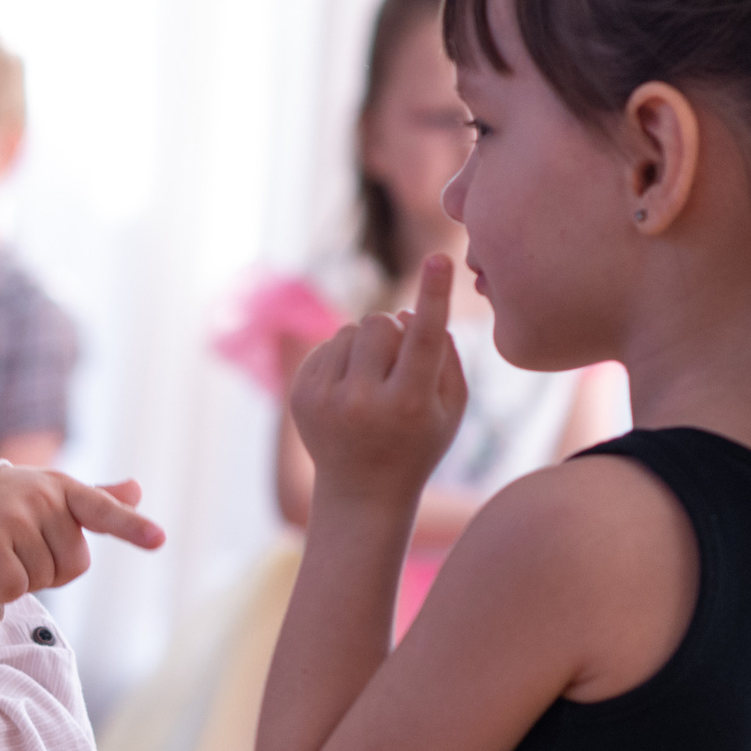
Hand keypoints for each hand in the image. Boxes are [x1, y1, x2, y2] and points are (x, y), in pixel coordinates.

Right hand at [0, 470, 165, 603]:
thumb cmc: (9, 504)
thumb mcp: (51, 495)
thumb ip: (95, 500)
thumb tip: (137, 490)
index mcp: (64, 489)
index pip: (103, 510)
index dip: (132, 527)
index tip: (159, 539)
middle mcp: (41, 499)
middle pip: (74, 565)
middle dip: (50, 569)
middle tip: (23, 547)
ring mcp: (13, 518)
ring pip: (42, 579)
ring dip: (23, 578)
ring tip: (1, 552)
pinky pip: (14, 587)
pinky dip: (1, 589)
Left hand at [290, 255, 467, 507]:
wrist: (362, 492)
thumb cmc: (419, 443)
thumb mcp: (451, 408)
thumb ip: (445, 355)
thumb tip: (409, 311)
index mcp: (409, 405)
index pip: (425, 340)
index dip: (434, 296)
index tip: (437, 258)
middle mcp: (363, 402)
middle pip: (380, 324)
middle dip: (393, 333)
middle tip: (398, 365)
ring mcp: (325, 400)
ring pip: (350, 331)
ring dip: (366, 346)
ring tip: (373, 384)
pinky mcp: (299, 395)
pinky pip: (326, 346)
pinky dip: (342, 359)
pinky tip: (350, 393)